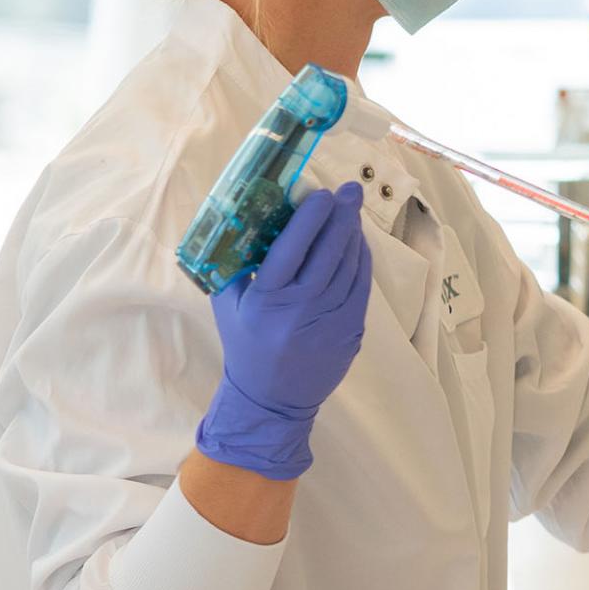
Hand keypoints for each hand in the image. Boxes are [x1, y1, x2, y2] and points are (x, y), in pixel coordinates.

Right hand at [195, 183, 372, 480]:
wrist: (271, 399)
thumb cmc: (245, 344)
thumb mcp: (226, 305)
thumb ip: (233, 264)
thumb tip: (242, 218)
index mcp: (267, 299)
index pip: (292, 248)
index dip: (309, 218)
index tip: (320, 193)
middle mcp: (303, 308)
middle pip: (329, 251)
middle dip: (342, 216)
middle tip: (349, 190)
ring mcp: (333, 321)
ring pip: (350, 266)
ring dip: (353, 234)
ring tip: (351, 211)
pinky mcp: (353, 331)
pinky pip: (361, 286)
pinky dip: (362, 260)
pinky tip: (357, 243)